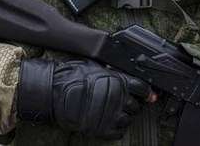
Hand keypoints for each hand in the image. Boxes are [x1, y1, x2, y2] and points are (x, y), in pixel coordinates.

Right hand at [18, 59, 151, 138]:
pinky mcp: (102, 129)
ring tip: (113, 110)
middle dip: (132, 103)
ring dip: (124, 116)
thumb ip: (117, 73)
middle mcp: (117, 98)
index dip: (145, 91)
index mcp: (118, 80)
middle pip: (137, 105)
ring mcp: (110, 115)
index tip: (145, 94)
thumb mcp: (97, 67)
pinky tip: (109, 120)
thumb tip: (132, 78)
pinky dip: (117, 128)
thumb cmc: (73, 75)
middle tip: (121, 100)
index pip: (143, 88)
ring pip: (129, 119)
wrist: (54, 92)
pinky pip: (119, 132)